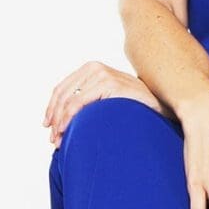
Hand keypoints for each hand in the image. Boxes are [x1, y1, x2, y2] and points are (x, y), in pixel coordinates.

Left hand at [43, 60, 159, 143]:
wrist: (160, 107)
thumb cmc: (133, 107)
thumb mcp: (106, 100)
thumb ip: (88, 100)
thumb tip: (60, 117)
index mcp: (92, 68)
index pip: (62, 89)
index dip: (52, 108)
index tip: (47, 127)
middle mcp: (95, 67)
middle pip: (62, 94)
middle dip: (54, 118)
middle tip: (53, 139)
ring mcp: (103, 74)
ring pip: (68, 100)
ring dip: (59, 123)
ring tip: (58, 141)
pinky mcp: (110, 84)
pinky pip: (79, 103)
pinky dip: (68, 119)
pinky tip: (66, 131)